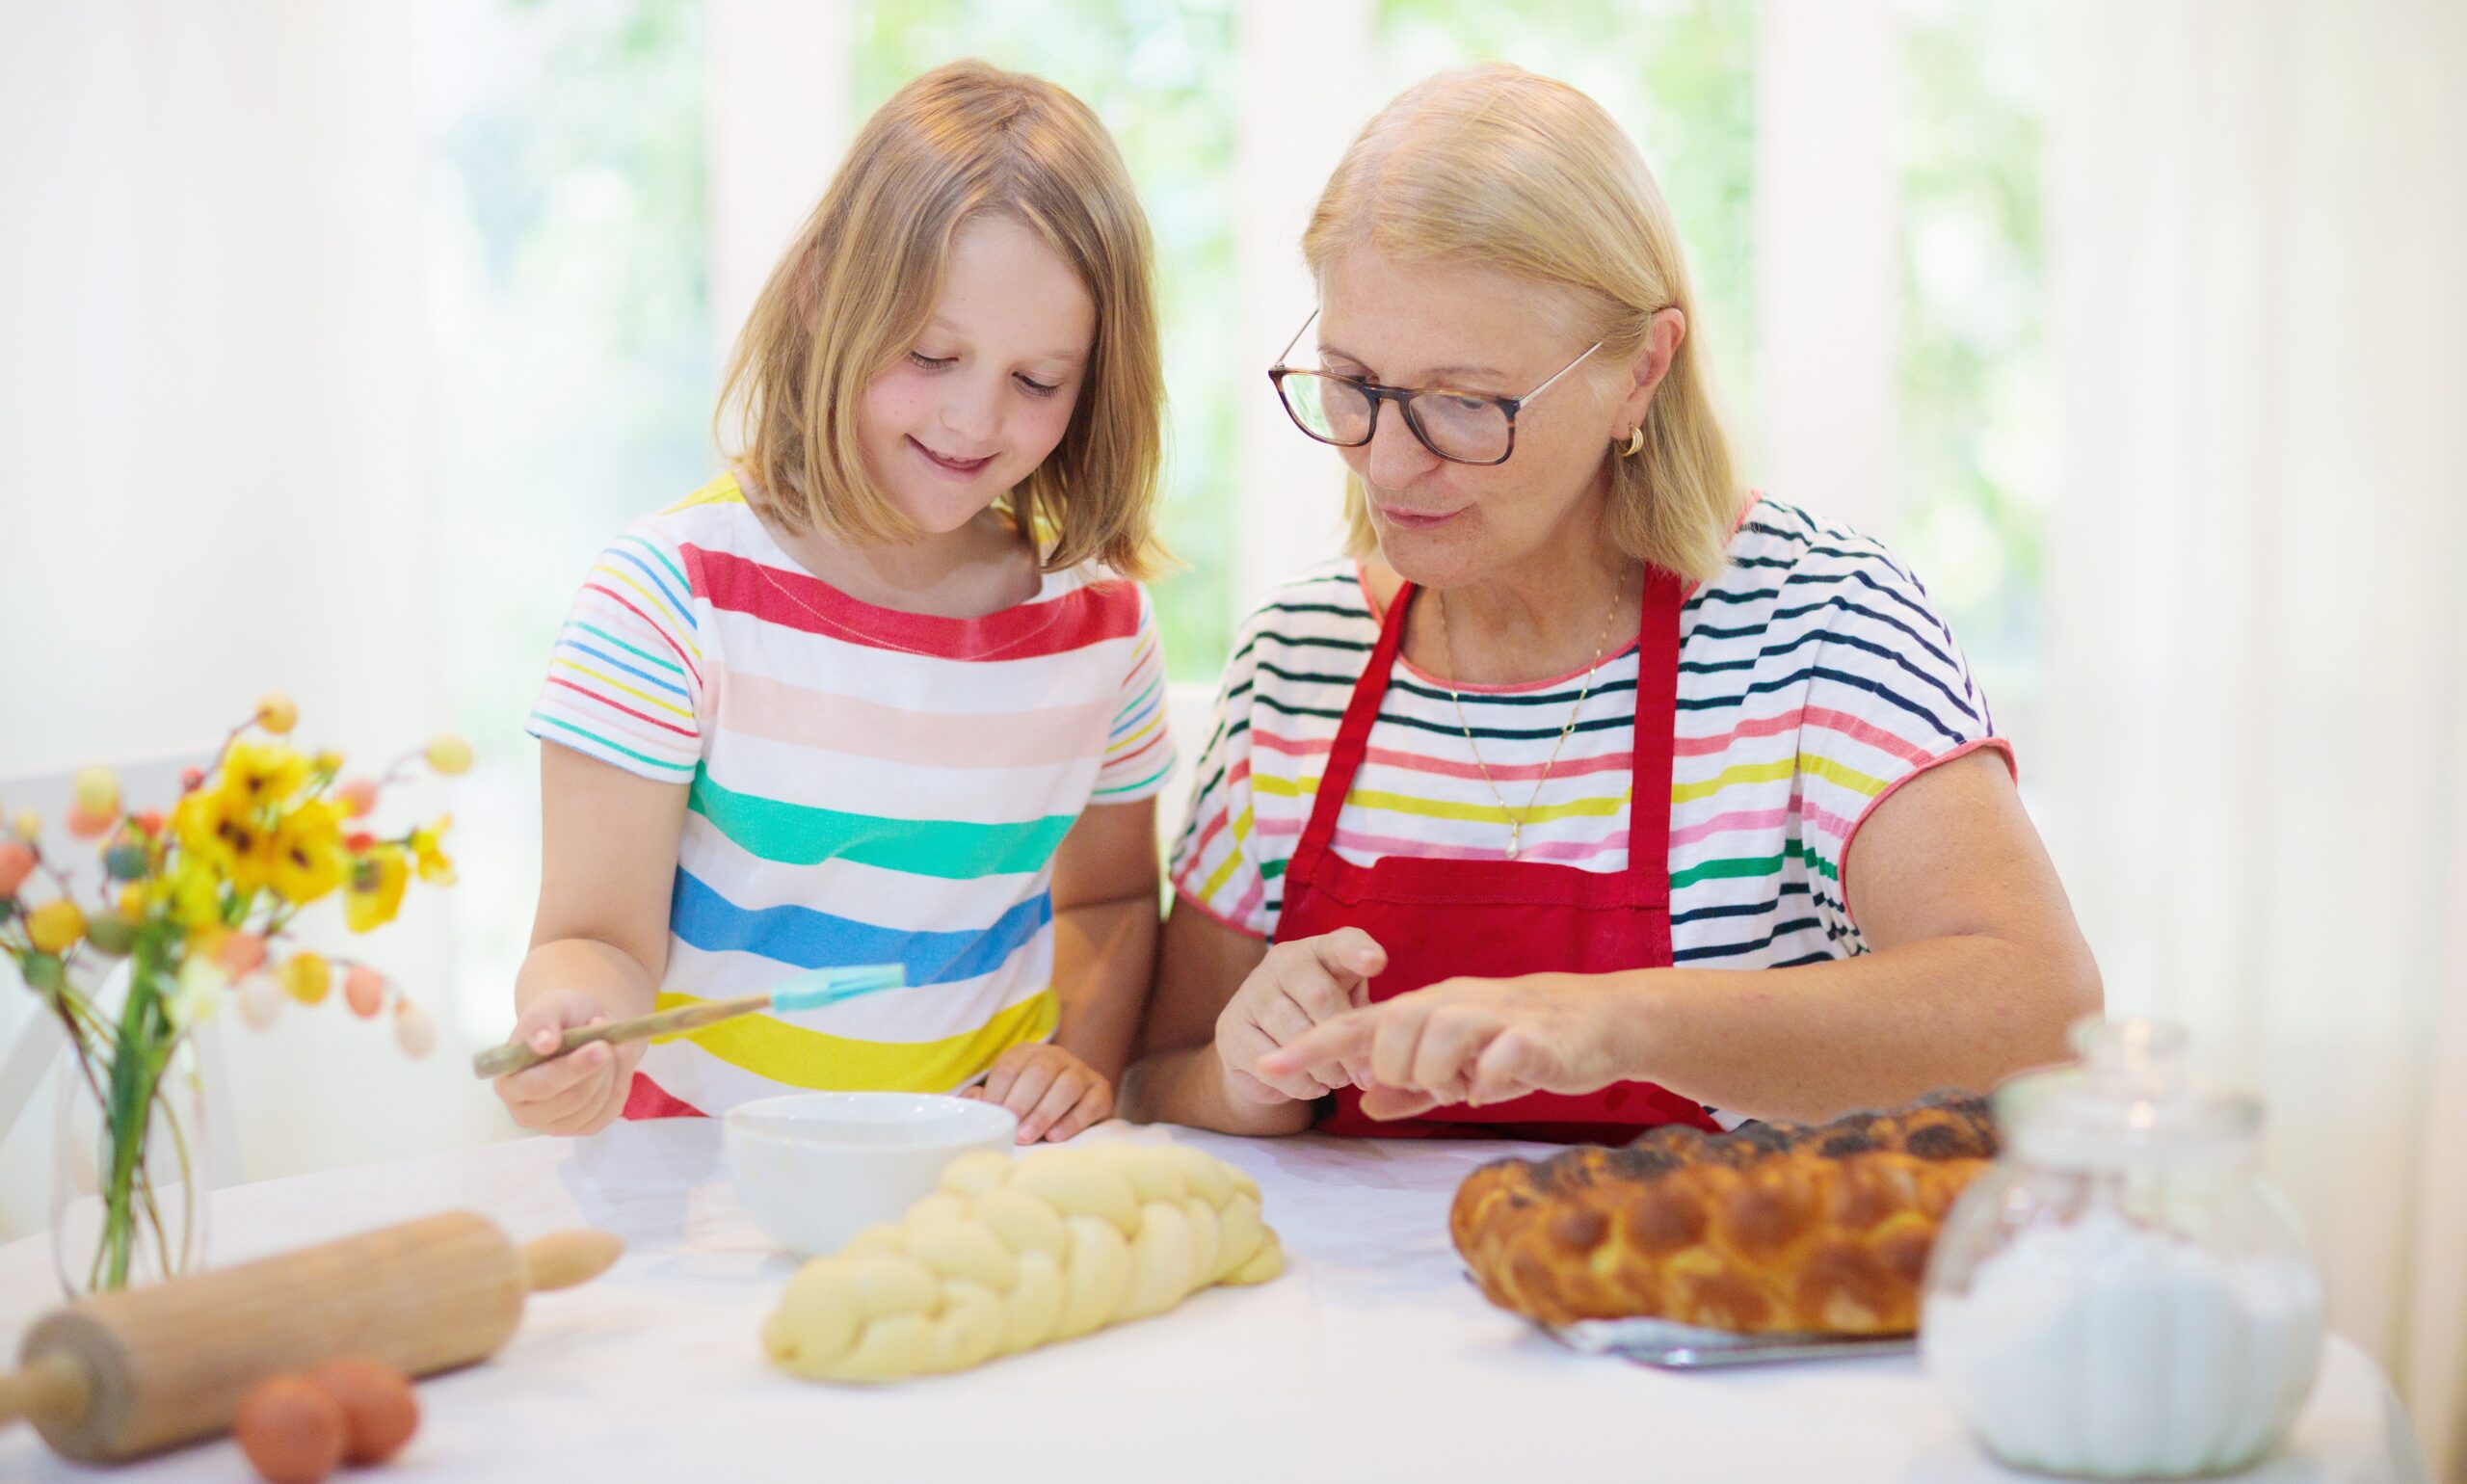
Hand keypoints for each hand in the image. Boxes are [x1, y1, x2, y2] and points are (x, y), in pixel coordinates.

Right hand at [492, 989, 643, 1135]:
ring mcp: (556, 1124)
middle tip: (608, 1039)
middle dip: (598, 1068)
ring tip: (609, 1042)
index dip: (571, 1068)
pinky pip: (611, 1109)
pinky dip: (621, 1081)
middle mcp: (526, 1111)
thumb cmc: (560, 1017)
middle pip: (571, 1100)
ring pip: (595, 1105)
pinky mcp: (584, 1127)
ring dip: (612, 1071)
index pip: (539, 1086)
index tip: (600, 1047)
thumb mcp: (550, 1006)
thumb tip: (544, 1043)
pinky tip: (616, 1061)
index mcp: (508, 1083)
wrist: (583, 1027)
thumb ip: (542, 1021)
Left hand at [961, 1043, 1113, 1142]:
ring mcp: (1081, 1072)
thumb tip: (971, 1103)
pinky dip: (1072, 1121)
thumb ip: (985, 1099)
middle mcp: (1056, 1057)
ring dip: (1044, 1113)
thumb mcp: (1005, 1097)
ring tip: (1028, 1136)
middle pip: (1039, 1073)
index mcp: (1026, 1054)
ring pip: (1067, 1085)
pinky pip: (1090, 1103)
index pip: (1009, 1067)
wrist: (1073, 1106)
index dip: (997, 1092)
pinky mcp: (1102, 1091)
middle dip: (1021, 1102)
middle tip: (1010, 1128)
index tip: (990, 1116)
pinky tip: (1055, 1137)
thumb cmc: (1028, 1106)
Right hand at [1211, 928, 1387, 1107]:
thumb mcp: (1349, 1008)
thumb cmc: (1320, 1020)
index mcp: (1320, 951)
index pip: (1341, 944)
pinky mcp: (1231, 1029)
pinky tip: (1313, 1085)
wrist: (1265, 1048)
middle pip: (1320, 996)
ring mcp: (1251, 993)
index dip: (1358, 951)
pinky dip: (1300, 1083)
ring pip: (1295, 1034)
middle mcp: (1282, 962)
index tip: (1376, 963)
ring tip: (1339, 1080)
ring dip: (1325, 1068)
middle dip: (1344, 1041)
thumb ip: (1364, 1020)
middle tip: (1363, 1075)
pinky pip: (1271, 1063)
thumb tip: (1377, 1057)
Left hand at [1254, 972, 1636, 1120]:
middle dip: (1405, 1073)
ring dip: (1447, 1076)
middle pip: (1391, 1037)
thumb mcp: (1457, 1066)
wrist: (1596, 1022)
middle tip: (1443, 1082)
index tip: (1262, 1067)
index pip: (1354, 1026)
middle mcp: (1449, 1002)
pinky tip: (1502, 1082)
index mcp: (1425, 1008)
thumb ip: (1410, 1086)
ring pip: (1436, 1044)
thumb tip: (1365, 1104)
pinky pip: (1493, 1064)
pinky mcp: (1531, 1037)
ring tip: (1471, 1082)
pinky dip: (1490, 1083)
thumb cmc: (1518, 1043)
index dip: (1308, 1048)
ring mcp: (1489, 1016)